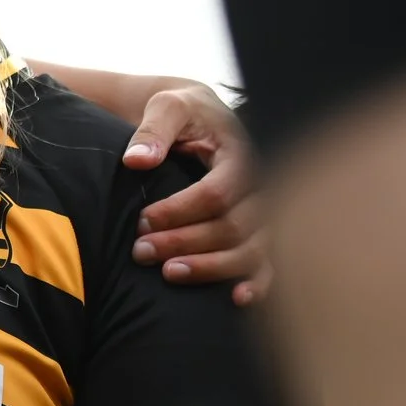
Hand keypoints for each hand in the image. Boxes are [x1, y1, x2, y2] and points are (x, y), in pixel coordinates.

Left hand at [121, 83, 270, 305]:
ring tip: (169, 273)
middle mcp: (262, 185)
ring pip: (253, 250)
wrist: (197, 116)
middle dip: (187, 243)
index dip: (179, 211)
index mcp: (243, 154)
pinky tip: (237, 299)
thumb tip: (136, 161)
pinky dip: (258, 283)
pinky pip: (269, 262)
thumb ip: (153, 129)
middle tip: (141, 252)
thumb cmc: (181, 111)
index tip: (142, 221)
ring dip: (212, 267)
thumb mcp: (166, 106)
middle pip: (235, 227)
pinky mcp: (261, 229)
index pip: (217, 193)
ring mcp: (266, 211)